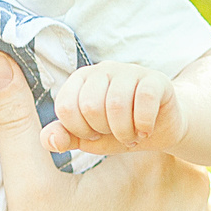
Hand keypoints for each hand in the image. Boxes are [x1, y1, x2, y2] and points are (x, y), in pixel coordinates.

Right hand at [0, 51, 210, 210]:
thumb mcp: (31, 196)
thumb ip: (12, 121)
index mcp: (152, 153)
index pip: (129, 121)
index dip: (102, 142)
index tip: (83, 173)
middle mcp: (195, 180)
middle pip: (156, 154)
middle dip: (128, 171)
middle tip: (94, 210)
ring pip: (181, 190)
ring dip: (156, 202)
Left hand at [46, 61, 185, 154]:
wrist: (161, 128)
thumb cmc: (119, 130)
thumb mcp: (89, 138)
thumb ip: (65, 137)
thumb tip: (49, 141)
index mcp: (80, 80)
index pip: (66, 108)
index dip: (80, 131)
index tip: (94, 134)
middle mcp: (102, 69)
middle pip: (90, 106)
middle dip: (104, 131)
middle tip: (116, 134)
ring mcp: (129, 70)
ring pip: (117, 105)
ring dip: (125, 132)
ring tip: (131, 135)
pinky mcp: (155, 79)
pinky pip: (144, 101)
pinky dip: (144, 124)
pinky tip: (146, 130)